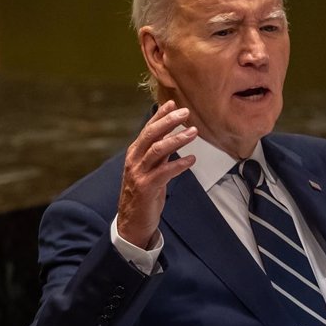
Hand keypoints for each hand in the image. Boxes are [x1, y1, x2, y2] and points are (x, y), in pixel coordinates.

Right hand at [117, 100, 197, 248]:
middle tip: (185, 112)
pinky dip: (179, 164)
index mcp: (135, 153)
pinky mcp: (146, 188)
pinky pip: (164, 172)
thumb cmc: (144, 193)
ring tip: (194, 132)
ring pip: (157, 150)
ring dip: (177, 139)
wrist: (132, 222)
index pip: (148, 129)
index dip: (160, 115)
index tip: (173, 103)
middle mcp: (134, 160)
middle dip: (168, 121)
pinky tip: (192, 159)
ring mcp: (139, 174)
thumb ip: (159, 153)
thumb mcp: (150, 169)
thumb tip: (172, 135)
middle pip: (151, 135)